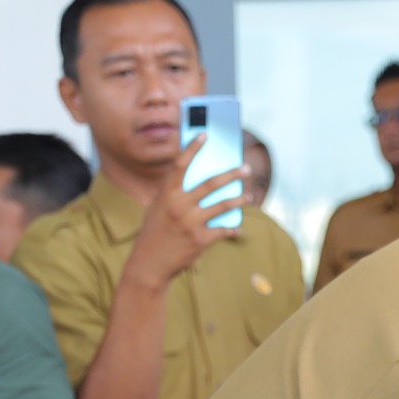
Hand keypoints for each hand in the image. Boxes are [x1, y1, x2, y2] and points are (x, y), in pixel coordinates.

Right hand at [119, 138, 244, 292]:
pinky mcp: (200, 240)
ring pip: (222, 205)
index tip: (205, 134)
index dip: (192, 148)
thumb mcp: (158, 209)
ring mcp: (190, 222)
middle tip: (246, 168)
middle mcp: (178, 205)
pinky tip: (238, 228)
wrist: (149, 264)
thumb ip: (175, 194)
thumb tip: (201, 182)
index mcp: (166, 194)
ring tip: (249, 195)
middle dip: (231, 174)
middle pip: (210, 183)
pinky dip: (232, 229)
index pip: (180, 165)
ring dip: (239, 199)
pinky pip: (223, 230)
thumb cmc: (155, 233)